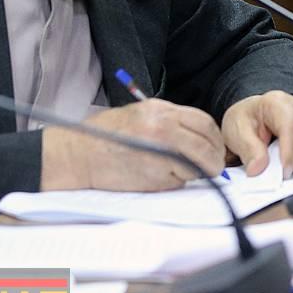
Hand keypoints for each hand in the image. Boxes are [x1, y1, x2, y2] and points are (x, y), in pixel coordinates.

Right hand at [40, 99, 225, 191]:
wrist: (78, 155)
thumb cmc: (105, 136)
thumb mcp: (139, 115)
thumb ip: (169, 123)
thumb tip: (197, 138)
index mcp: (161, 110)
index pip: (204, 122)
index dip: (214, 138)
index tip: (215, 149)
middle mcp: (164, 127)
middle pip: (207, 144)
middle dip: (214, 158)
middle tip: (214, 167)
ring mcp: (161, 151)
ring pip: (198, 164)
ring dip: (198, 172)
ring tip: (186, 174)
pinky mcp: (155, 174)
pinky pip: (180, 181)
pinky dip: (177, 182)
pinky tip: (161, 178)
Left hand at [222, 91, 292, 175]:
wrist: (254, 119)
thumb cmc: (246, 122)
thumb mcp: (236, 133)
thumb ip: (248, 150)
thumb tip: (258, 168)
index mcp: (277, 102)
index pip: (291, 126)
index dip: (290, 152)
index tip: (284, 172)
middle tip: (275, 172)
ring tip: (282, 163)